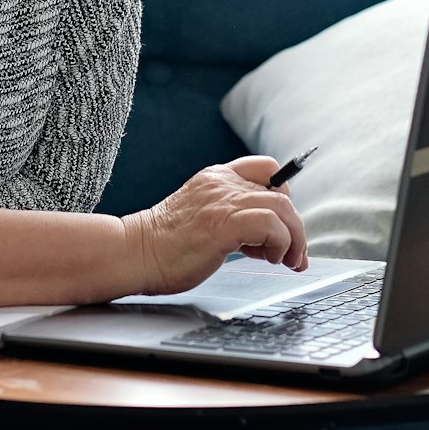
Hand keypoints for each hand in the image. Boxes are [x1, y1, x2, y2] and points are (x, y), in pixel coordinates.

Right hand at [123, 156, 308, 295]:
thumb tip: (267, 237)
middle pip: (281, 192)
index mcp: (216, 178)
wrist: (133, 254)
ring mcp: (221, 201)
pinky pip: (270, 224)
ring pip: (282, 207)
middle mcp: (221, 183)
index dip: (283, 195)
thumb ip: (229, 216)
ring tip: (285, 261)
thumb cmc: (165, 247)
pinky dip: (281, 243)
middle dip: (295, 228)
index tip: (280, 225)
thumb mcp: (202, 218)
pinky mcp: (222, 224)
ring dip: (294, 239)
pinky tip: (270, 259)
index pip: (266, 168)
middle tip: (293, 256)